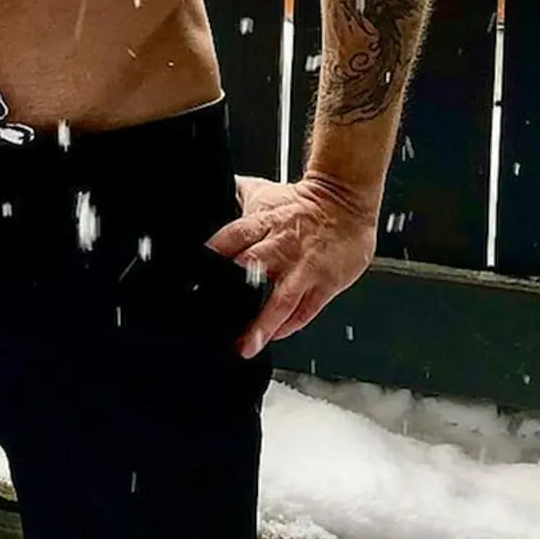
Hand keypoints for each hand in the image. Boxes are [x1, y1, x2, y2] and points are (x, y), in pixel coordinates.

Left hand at [205, 172, 378, 358]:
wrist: (347, 200)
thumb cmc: (303, 202)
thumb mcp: (263, 193)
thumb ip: (234, 198)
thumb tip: (210, 192)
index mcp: (263, 223)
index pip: (231, 238)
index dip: (210, 256)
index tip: (192, 280)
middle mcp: (281, 247)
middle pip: (252, 270)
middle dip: (232, 293)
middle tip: (213, 318)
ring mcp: (304, 268)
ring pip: (281, 300)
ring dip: (262, 325)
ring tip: (245, 346)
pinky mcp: (325, 284)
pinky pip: (305, 311)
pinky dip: (289, 326)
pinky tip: (274, 336)